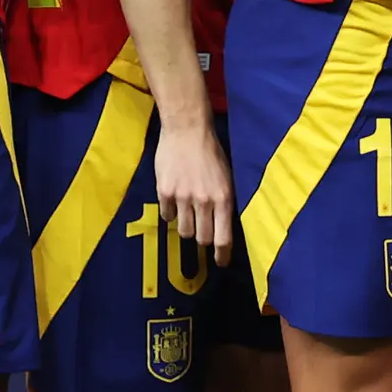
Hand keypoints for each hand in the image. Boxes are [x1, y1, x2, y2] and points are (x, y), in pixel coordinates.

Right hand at [157, 115, 238, 270]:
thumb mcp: (227, 177)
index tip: (221, 262)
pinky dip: (171, 214)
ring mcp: (183, 197)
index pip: (223, 237)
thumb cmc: (211, 152)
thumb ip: (225, 201)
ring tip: (189, 212)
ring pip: (184, 230)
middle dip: (204, 240)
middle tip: (204, 234)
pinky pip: (167, 216)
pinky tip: (175, 201)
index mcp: (224, 197)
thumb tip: (225, 225)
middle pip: (202, 239)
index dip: (222, 255)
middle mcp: (204, 201)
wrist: (187, 130)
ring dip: (187, 227)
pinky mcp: (165, 192)